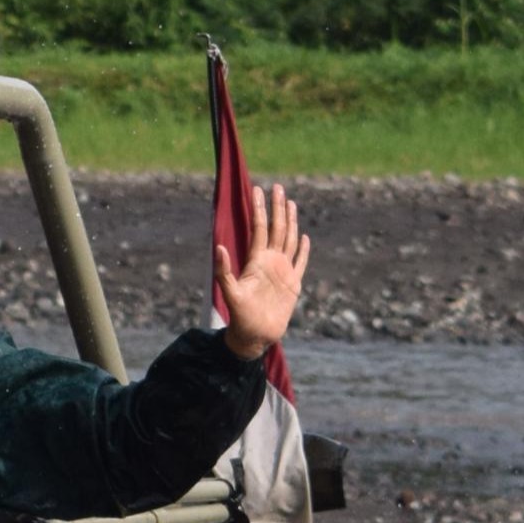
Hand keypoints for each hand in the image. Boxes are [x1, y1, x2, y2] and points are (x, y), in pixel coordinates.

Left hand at [215, 183, 309, 358]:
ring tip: (290, 203)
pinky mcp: (293, 284)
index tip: (257, 189)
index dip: (259, 210)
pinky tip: (305, 237)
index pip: (259, 229)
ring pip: (289, 240)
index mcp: (256, 261)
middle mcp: (270, 262)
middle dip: (277, 208)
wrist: (255, 335)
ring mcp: (282, 272)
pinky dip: (304, 250)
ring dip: (290, 222)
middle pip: (276, 229)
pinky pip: (301, 263)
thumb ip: (224, 271)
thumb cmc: (240, 317)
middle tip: (278, 187)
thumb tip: (218, 247)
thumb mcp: (230, 293)